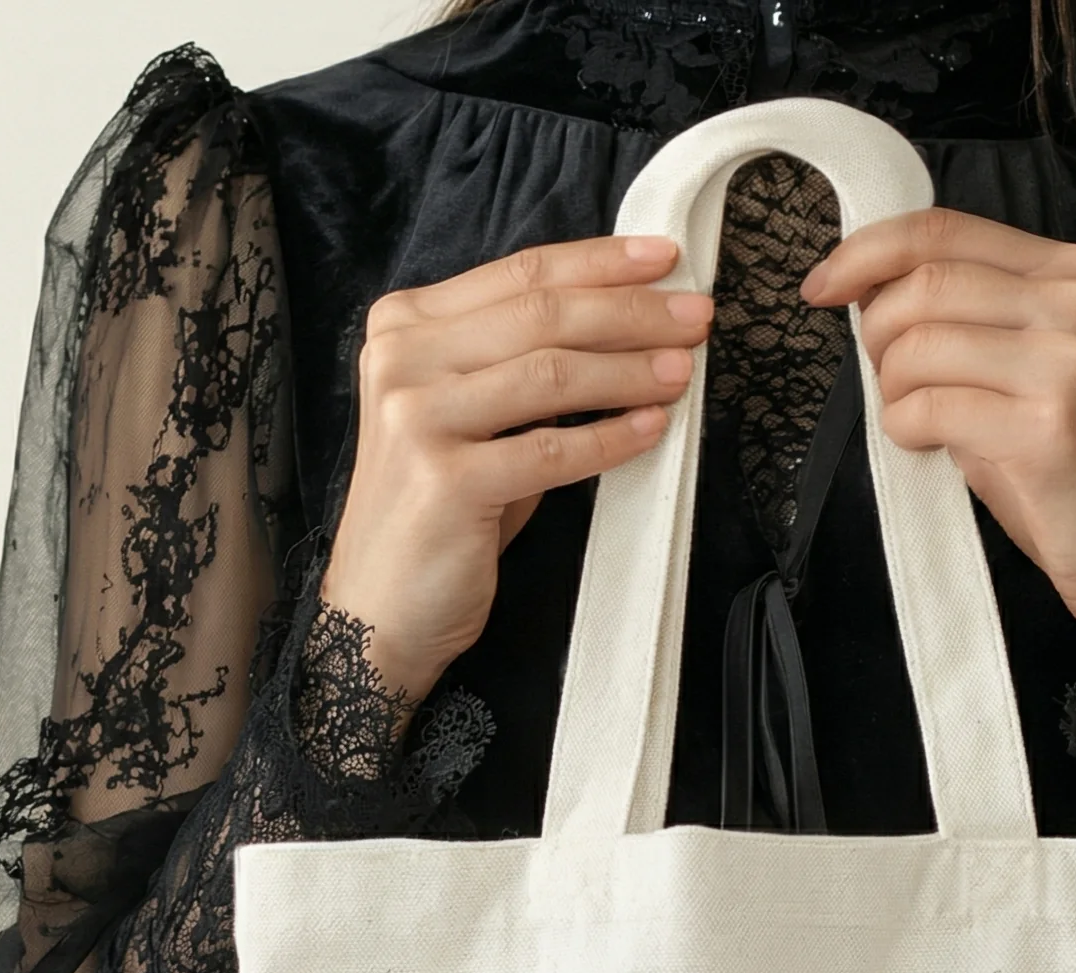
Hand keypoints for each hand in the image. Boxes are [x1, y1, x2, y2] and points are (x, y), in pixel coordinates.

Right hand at [318, 234, 713, 705]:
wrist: (380, 609)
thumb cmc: (440, 515)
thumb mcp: (471, 419)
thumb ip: (519, 365)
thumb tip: (621, 325)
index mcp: (405, 326)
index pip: (519, 275)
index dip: (599, 263)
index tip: (666, 259)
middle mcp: (402, 359)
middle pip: (540, 314)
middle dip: (630, 311)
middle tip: (696, 317)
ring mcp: (417, 418)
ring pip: (549, 373)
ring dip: (629, 370)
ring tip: (682, 371)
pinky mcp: (445, 482)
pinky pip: (551, 451)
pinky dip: (609, 440)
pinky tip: (652, 430)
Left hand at [800, 209, 1075, 715]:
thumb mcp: (1032, 371)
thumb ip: (973, 324)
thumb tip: (875, 297)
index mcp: (1072, 273)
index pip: (943, 229)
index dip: (866, 251)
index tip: (823, 285)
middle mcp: (1074, 303)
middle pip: (923, 282)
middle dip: (876, 333)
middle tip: (886, 382)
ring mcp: (1064, 363)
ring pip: (918, 345)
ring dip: (892, 390)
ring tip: (917, 422)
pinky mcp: (1043, 428)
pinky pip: (928, 408)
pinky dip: (906, 429)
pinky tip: (929, 447)